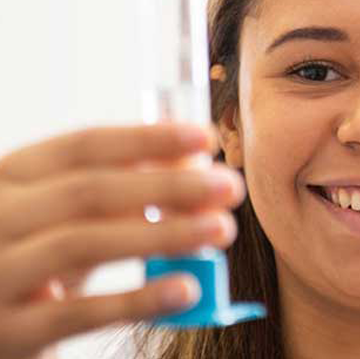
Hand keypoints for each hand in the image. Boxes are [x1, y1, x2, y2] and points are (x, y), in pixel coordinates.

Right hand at [0, 123, 244, 358]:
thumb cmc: (32, 254)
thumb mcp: (66, 214)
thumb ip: (121, 187)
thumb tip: (194, 163)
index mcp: (10, 176)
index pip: (83, 145)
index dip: (148, 138)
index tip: (206, 137)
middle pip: (90, 191)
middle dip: (169, 186)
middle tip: (230, 186)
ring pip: (84, 244)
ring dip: (163, 234)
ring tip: (220, 228)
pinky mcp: (9, 331)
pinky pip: (79, 314)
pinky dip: (138, 299)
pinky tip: (188, 289)